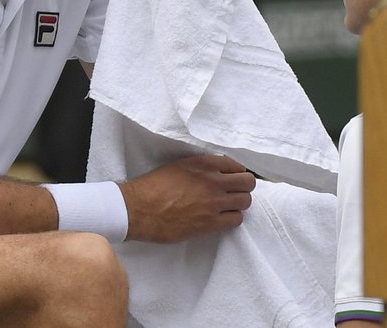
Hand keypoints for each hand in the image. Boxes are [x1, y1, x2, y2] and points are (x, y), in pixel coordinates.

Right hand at [119, 155, 255, 242]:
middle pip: (248, 183)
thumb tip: (219, 172)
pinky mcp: (210, 223)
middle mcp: (213, 180)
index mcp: (204, 163)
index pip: (237, 165)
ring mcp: (213, 202)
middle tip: (233, 192)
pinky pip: (236, 220)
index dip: (236, 173)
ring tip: (228, 206)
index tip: (231, 179)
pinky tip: (222, 218)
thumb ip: (202, 167)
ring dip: (239, 204)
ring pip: (245, 201)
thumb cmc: (154, 186)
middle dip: (243, 187)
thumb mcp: (180, 165)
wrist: (138, 208)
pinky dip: (232, 218)